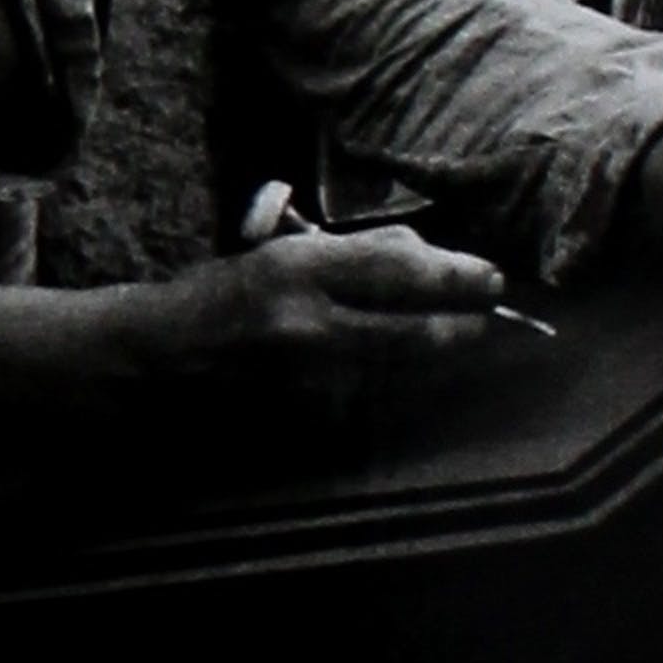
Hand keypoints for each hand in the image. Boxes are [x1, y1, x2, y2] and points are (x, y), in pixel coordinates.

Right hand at [150, 224, 504, 383]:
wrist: (170, 354)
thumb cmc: (229, 289)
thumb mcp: (287, 250)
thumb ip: (356, 254)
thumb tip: (428, 257)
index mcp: (301, 268)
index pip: (394, 270)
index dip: (452, 275)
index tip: (491, 275)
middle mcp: (310, 322)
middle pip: (411, 330)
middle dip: (461, 323)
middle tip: (492, 313)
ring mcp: (311, 375)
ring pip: (402, 366)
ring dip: (441, 351)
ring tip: (466, 332)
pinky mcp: (311, 412)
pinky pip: (376, 389)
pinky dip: (404, 375)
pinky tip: (420, 362)